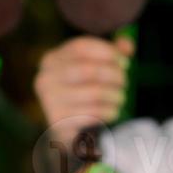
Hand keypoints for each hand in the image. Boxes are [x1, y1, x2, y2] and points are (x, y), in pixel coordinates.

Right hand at [34, 34, 133, 148]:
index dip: (107, 52)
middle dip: (113, 75)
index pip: (80, 47)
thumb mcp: (92, 67)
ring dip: (114, 95)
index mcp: (51, 59)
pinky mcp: (58, 121)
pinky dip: (108, 112)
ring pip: (93, 93)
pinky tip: (113, 112)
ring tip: (120, 98)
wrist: (66, 127)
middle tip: (124, 82)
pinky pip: (92, 114)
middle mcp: (45, 78)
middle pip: (87, 70)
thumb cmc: (81, 90)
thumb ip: (111, 52)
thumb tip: (127, 45)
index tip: (124, 61)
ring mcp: (49, 101)